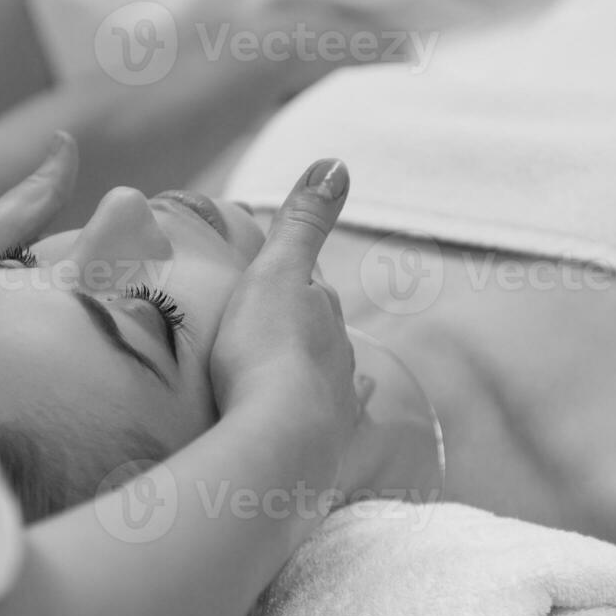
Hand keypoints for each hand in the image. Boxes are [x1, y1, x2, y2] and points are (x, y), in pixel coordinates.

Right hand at [210, 160, 360, 488]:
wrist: (280, 443)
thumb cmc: (269, 352)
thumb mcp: (278, 273)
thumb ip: (304, 221)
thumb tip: (338, 161)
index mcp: (323, 315)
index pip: (314, 289)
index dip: (298, 280)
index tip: (282, 276)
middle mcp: (340, 360)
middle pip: (326, 337)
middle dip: (310, 330)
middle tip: (281, 328)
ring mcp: (337, 409)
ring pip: (336, 383)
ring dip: (324, 377)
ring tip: (304, 377)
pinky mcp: (327, 454)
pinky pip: (335, 434)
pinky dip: (338, 424)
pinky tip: (347, 427)